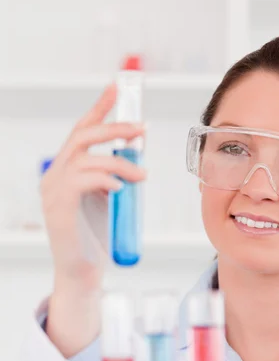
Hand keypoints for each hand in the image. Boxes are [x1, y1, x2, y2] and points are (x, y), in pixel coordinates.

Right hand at [41, 84, 145, 290]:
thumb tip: (135, 155)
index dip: (99, 108)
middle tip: (142, 130)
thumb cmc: (97, 236)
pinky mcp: (59, 208)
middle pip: (82, 137)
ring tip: (142, 174)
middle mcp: (55, 175)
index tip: (117, 88)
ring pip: (87, 159)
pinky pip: (82, 182)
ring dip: (120, 163)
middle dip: (115, 129)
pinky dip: (105, 180)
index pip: (81, 131)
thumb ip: (112, 175)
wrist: (82, 272)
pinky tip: (121, 188)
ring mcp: (53, 191)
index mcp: (66, 170)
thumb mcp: (107, 198)